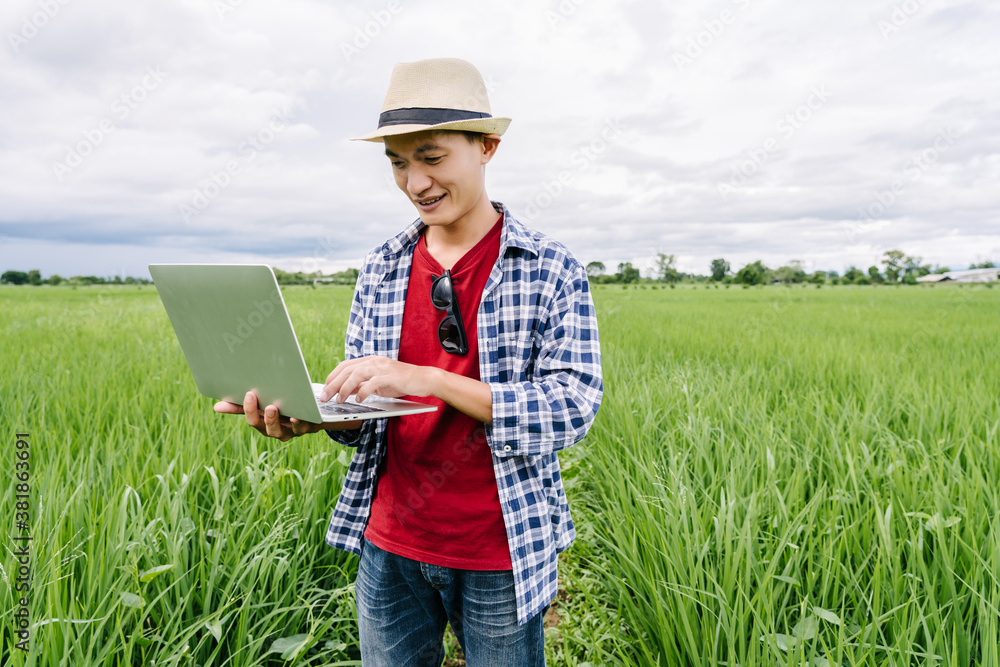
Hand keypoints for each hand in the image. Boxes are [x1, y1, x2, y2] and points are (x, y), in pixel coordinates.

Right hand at [214, 391, 361, 441]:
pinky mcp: (307, 427)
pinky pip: (303, 427)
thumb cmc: (284, 407)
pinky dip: (299, 422)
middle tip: (261, 402)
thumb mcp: (263, 405)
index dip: (247, 410)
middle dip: (262, 416)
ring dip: (277, 420)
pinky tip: (296, 415)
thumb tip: (216, 407)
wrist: (314, 411)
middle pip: (266, 428)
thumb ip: (242, 407)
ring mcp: (292, 431)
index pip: (252, 420)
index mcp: (264, 424)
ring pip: (283, 431)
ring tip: (274, 408)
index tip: (248, 394)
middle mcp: (277, 431)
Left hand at [319, 356, 436, 403]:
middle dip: (333, 384)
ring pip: (356, 373)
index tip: (324, 390)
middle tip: (325, 398)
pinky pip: (372, 382)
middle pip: (347, 369)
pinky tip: (359, 400)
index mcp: (370, 360)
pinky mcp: (390, 376)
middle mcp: (374, 361)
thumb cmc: (401, 382)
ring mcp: (382, 367)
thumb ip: (362, 385)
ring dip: (345, 387)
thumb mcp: (378, 384)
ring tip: (339, 400)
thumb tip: (344, 392)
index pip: (345, 366)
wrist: (424, 379)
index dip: (332, 377)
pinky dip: (363, 391)